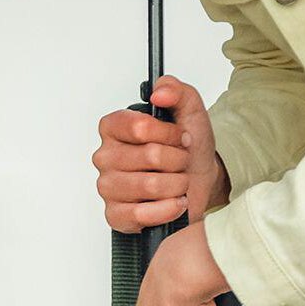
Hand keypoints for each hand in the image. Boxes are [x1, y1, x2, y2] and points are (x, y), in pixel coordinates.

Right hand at [93, 74, 225, 232]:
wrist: (200, 179)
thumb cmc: (188, 148)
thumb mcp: (189, 110)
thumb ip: (175, 90)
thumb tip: (158, 93)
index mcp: (113, 128)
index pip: (141, 127)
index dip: (170, 133)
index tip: (180, 136)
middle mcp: (104, 156)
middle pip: (150, 156)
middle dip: (178, 160)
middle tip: (180, 161)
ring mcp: (107, 187)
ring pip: (151, 185)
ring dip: (177, 184)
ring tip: (178, 182)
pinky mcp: (115, 215)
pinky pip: (142, 215)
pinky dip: (168, 209)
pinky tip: (173, 203)